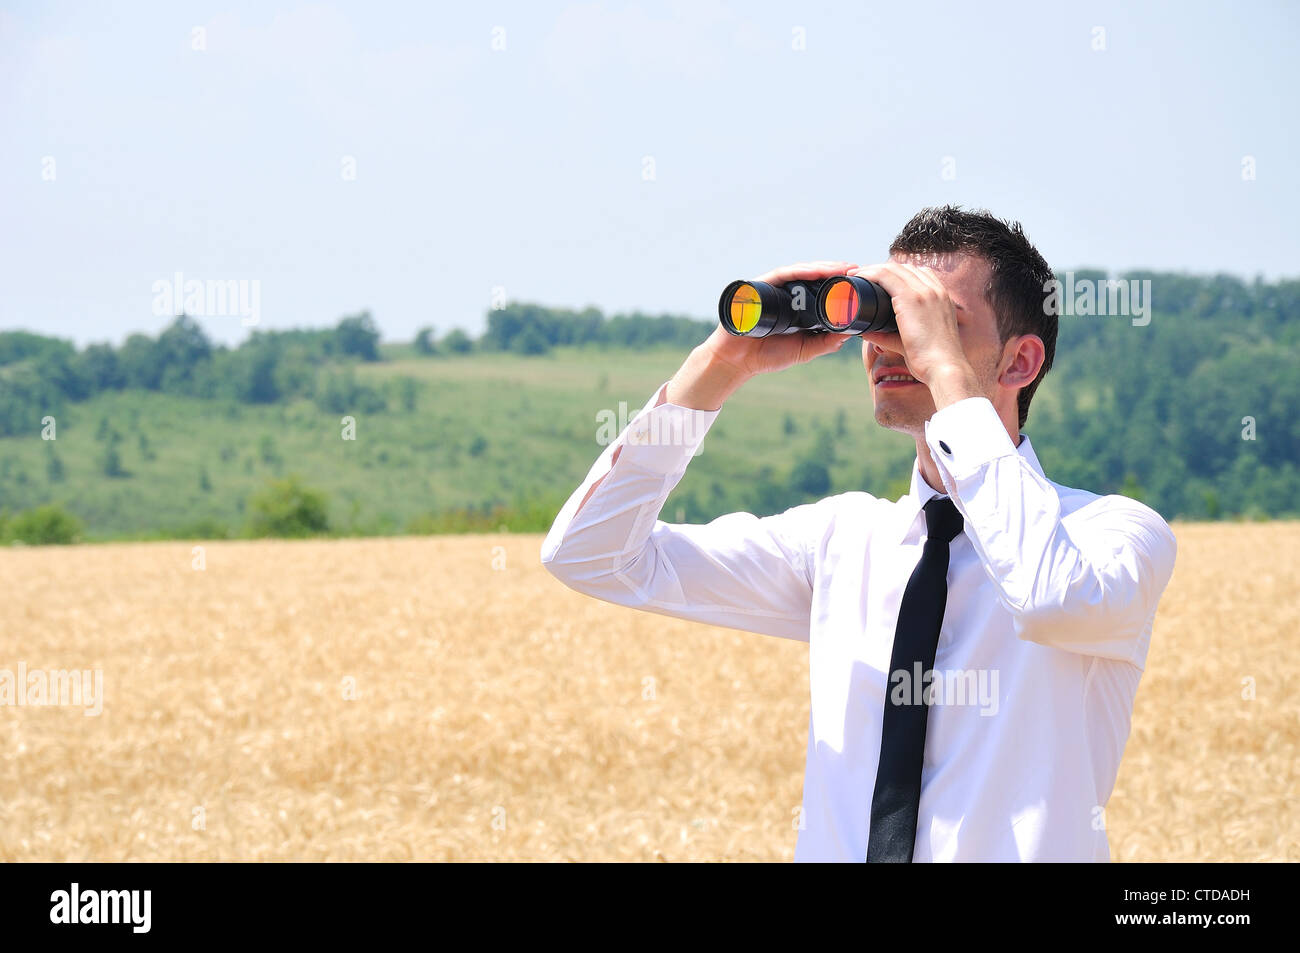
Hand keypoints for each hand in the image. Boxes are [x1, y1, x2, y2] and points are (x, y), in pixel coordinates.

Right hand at [665, 261, 857, 410]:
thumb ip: (825, 342)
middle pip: (812, 276)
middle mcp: (786, 293)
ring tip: (840, 268)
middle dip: (833, 271)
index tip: (858, 280)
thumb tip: (850, 333)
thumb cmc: (766, 355)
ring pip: (800, 272)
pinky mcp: (759, 287)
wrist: (737, 362)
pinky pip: (781, 275)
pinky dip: (798, 272)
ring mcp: (773, 289)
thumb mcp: (804, 350)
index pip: (820, 288)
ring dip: (821, 268)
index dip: (838, 283)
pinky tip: (814, 272)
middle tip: (854, 268)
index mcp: (797, 305)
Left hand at [850, 261, 979, 401]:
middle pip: (904, 268)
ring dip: (871, 269)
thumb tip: (865, 332)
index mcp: (941, 298)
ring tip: (855, 274)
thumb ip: (887, 336)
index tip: (877, 280)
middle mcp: (935, 290)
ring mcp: (925, 291)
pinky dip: (870, 274)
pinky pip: (885, 276)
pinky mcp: (911, 298)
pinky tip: (859, 277)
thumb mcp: (909, 342)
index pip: (917, 274)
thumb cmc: (930, 361)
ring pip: (893, 269)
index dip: (896, 273)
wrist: (944, 368)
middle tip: (861, 275)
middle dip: (881, 268)